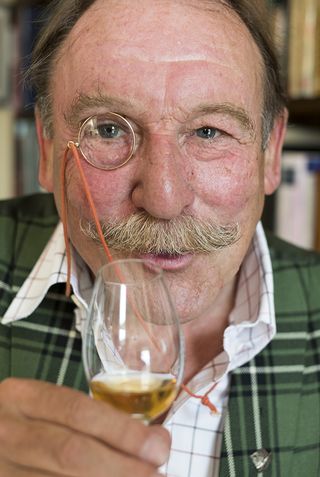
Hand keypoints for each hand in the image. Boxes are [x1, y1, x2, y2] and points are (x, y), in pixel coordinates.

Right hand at [0, 378, 169, 475]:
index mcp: (21, 397)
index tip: (157, 446)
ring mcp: (2, 468)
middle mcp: (8, 431)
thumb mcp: (41, 406)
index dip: (121, 431)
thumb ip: (86, 417)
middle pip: (71, 452)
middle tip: (157, 474)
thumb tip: (152, 439)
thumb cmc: (22, 421)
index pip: (77, 410)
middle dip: (121, 466)